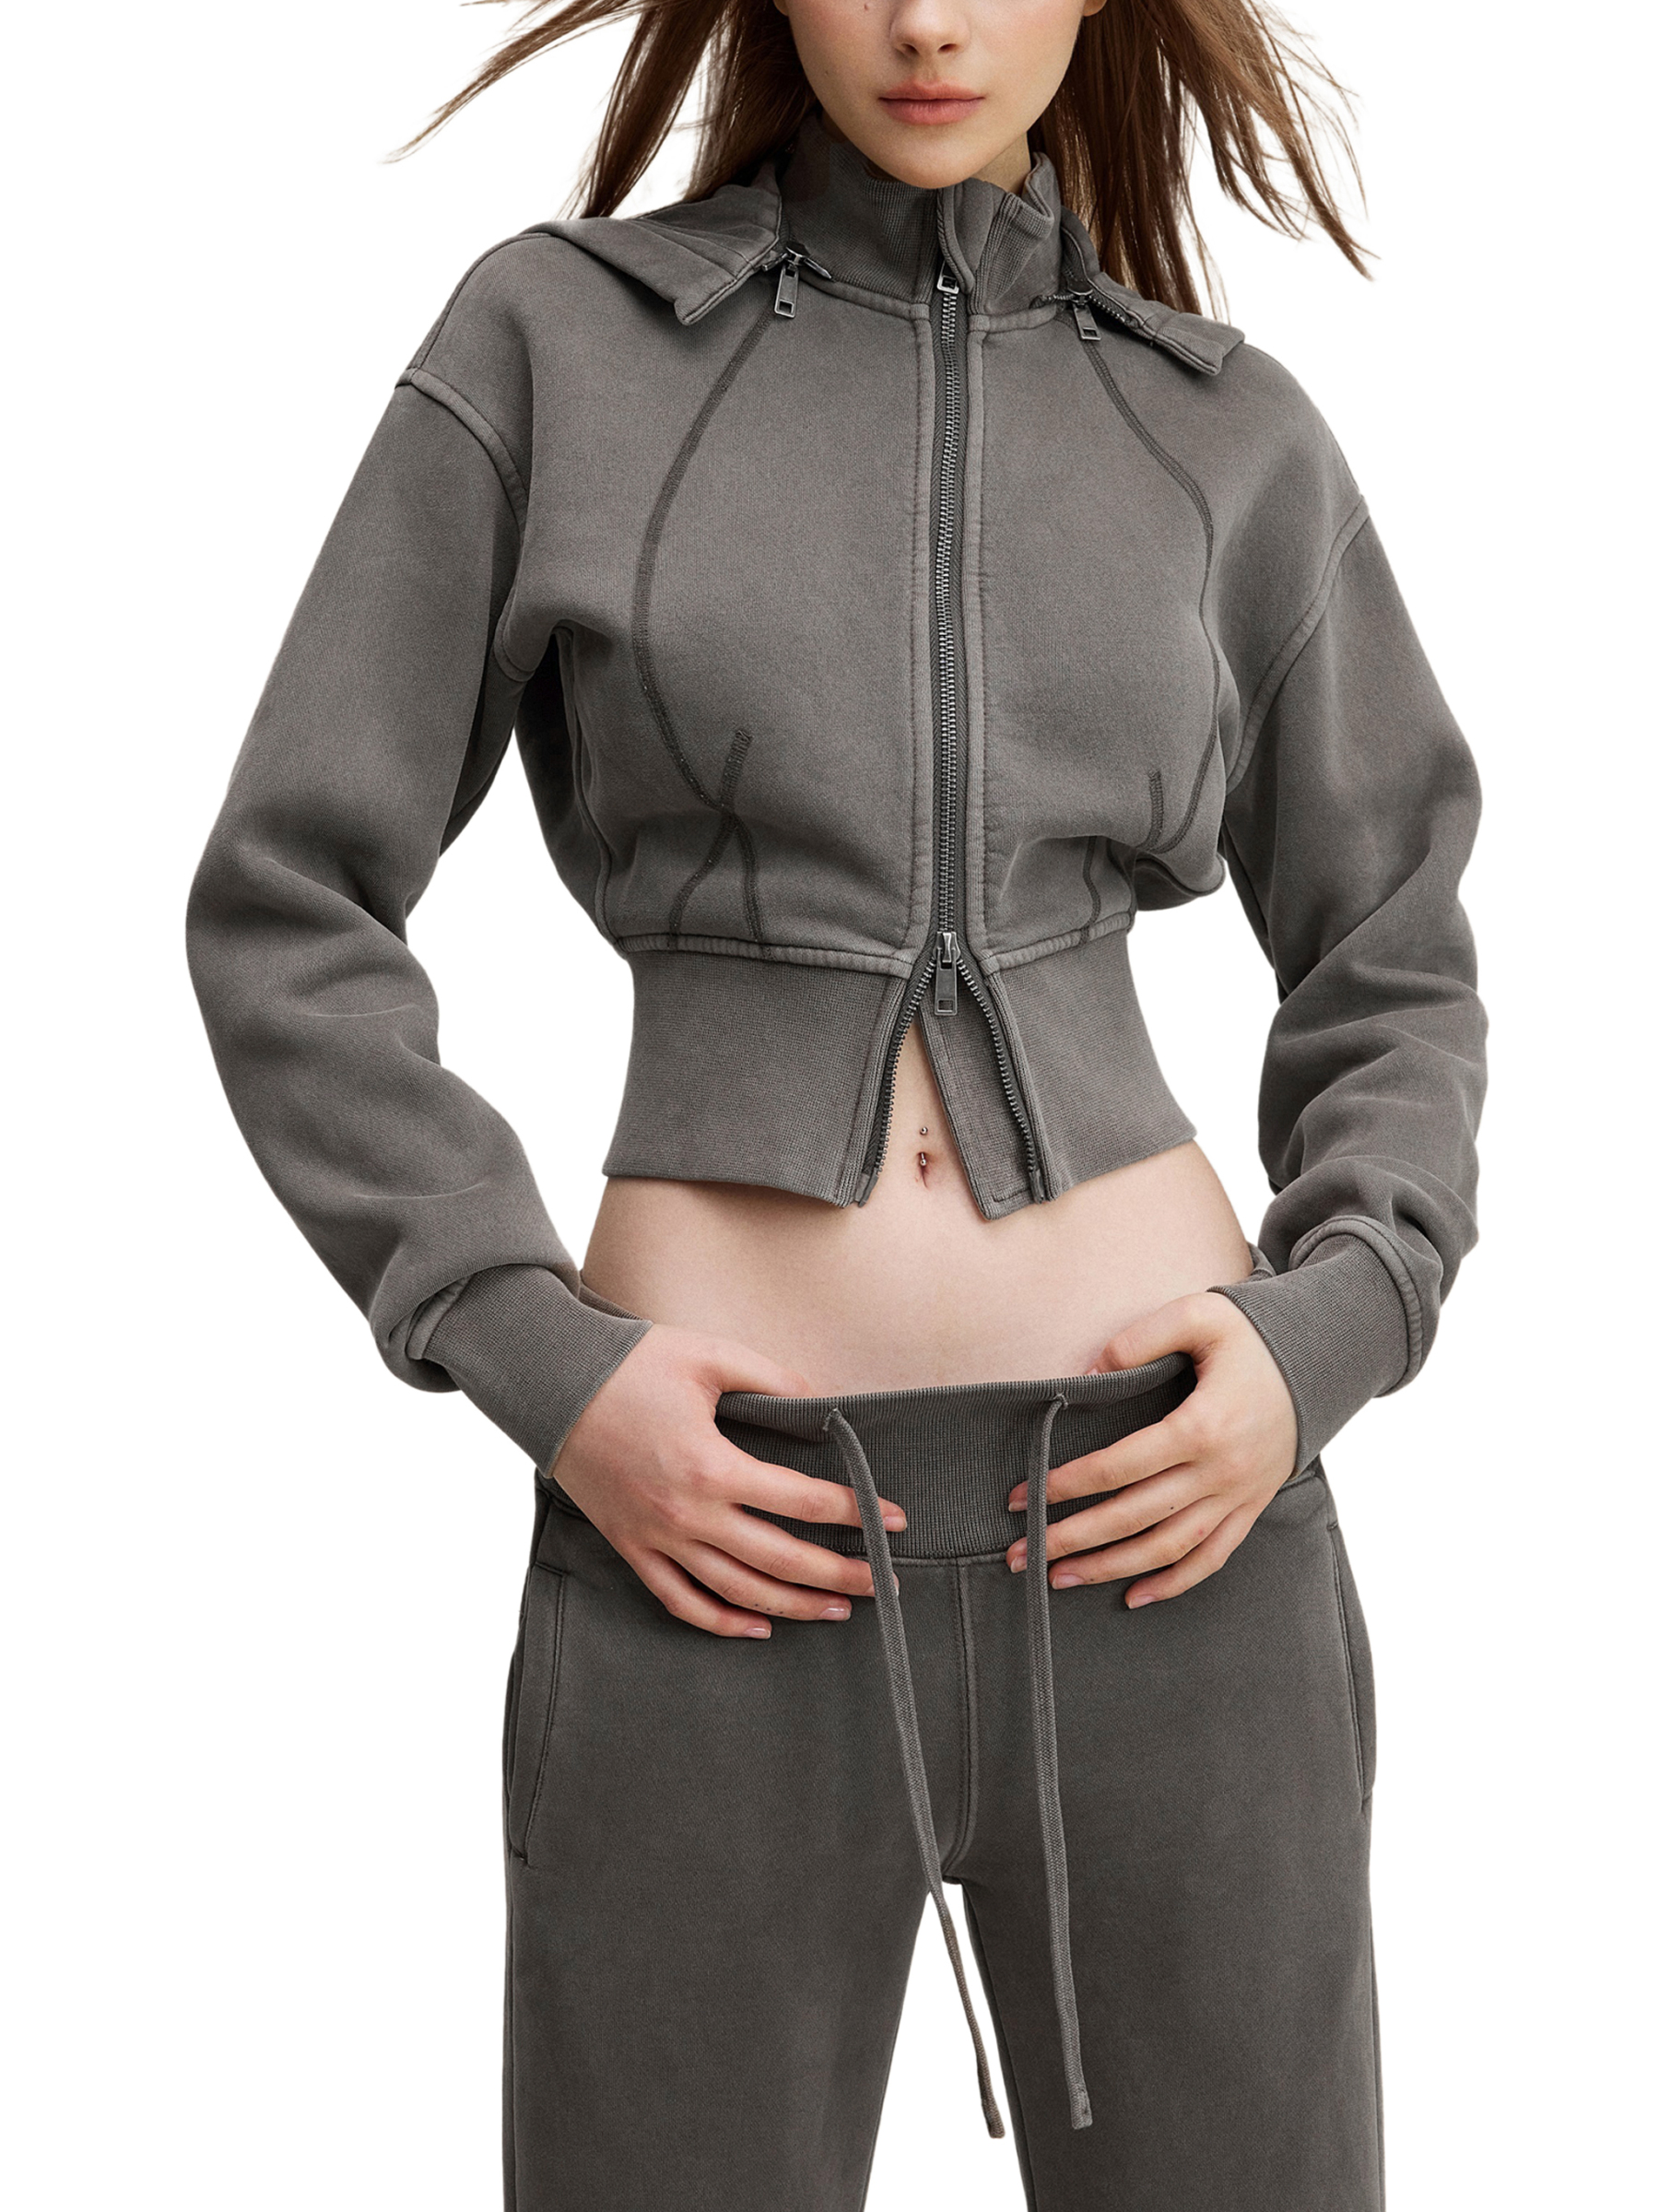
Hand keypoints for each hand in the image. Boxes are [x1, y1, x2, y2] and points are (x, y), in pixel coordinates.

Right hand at [552, 1325, 906, 1639]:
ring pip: (737, 1590)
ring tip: (839, 1608)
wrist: (550, 1385)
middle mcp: (687, 1513)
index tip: (895, 1518)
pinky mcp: (631, 1547)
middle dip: (841, 1571)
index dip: (856, 1511)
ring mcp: (656, 1537)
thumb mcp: (710, 1357)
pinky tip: (759, 1627)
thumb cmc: (631, 1364)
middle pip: (780, 1558)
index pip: (801, 1501)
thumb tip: (827, 1403)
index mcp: (711, 1465)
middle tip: (885, 1579)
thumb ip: (774, 1380)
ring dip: (793, 1604)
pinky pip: (680, 1600)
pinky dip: (721, 1621)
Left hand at [1006, 1292, 1296, 1607]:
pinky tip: (1133, 1597)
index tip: (1021, 1496)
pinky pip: (1212, 1557)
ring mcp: (1239, 1496)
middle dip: (1072, 1538)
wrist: (1323, 1360)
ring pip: (1167, 1548)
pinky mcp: (1251, 1507)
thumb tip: (1089, 1371)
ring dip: (1110, 1569)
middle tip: (1021, 1553)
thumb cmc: (1253, 1336)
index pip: (1118, 1468)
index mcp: (1202, 1426)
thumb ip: (1141, 1339)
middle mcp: (1221, 1472)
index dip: (1065, 1484)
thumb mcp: (1200, 1314)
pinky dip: (1173, 1582)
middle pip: (1133, 1517)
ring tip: (1059, 1578)